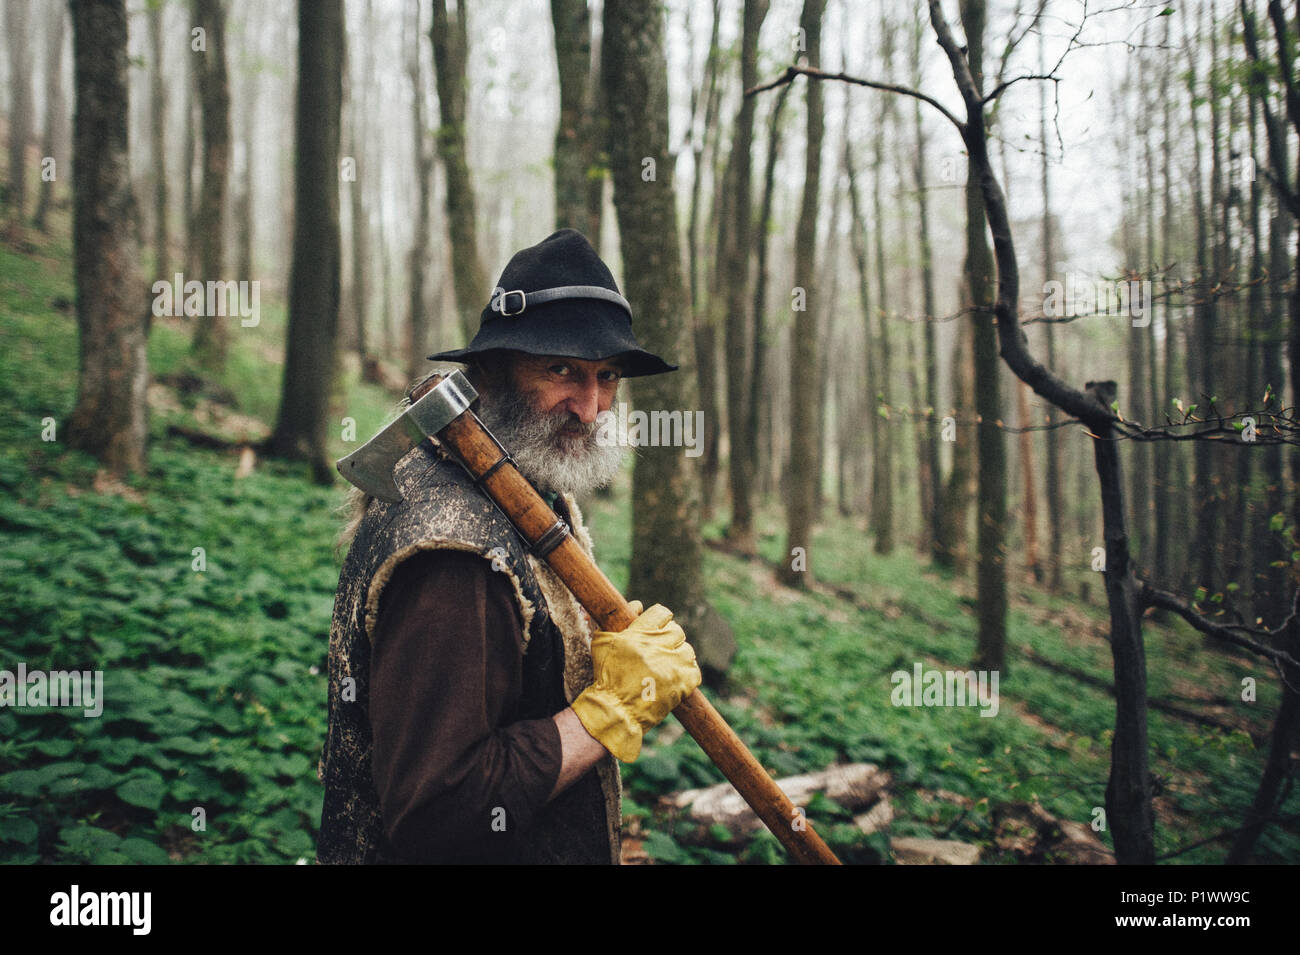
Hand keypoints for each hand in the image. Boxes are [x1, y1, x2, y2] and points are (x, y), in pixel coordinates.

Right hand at [570, 601, 701, 761]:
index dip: (660, 619)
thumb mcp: (603, 643)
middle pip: (677, 631)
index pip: (662, 613)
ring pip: (688, 650)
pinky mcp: (683, 684)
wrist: (616, 711)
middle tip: (660, 649)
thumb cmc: (606, 676)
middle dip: (669, 639)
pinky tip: (676, 677)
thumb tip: (637, 605)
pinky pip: (695, 671)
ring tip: (667, 665)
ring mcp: (673, 666)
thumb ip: (617, 620)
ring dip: (679, 656)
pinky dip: (687, 674)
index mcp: (640, 633)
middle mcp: (659, 646)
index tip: (658, 626)